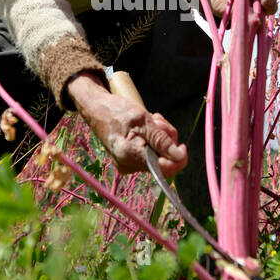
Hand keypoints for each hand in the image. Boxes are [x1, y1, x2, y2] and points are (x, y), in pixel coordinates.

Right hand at [67, 74, 186, 176]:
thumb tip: (178, 156)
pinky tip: (145, 128)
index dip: (178, 159)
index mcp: (130, 155)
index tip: (183, 146)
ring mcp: (128, 164)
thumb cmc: (117, 111)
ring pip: (158, 156)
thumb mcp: (143, 120)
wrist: (96, 109)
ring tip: (149, 121)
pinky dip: (153, 140)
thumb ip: (161, 139)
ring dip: (160, 137)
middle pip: (163, 161)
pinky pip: (150, 154)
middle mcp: (129, 165)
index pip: (164, 169)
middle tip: (157, 122)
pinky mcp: (129, 160)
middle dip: (167, 140)